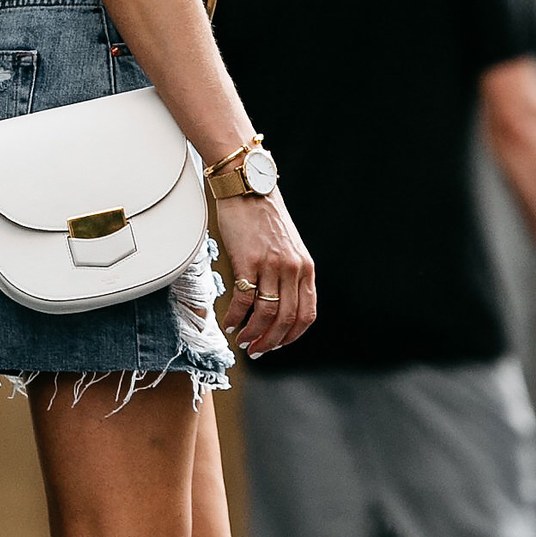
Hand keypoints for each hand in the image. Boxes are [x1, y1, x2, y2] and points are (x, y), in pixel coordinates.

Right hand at [213, 189, 315, 358]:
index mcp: (305, 267)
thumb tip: (277, 301)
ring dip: (253, 334)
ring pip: (265, 314)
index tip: (278, 344)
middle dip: (271, 342)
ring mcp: (271, 265)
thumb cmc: (263, 215)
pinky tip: (229, 322)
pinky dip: (235, 317)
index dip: (292, 336)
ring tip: (242, 340)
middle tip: (257, 350)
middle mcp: (292, 268)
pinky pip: (243, 301)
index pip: (306, 315)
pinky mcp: (248, 261)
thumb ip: (288, 271)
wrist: (247, 187)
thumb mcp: (288, 245)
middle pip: (286, 320)